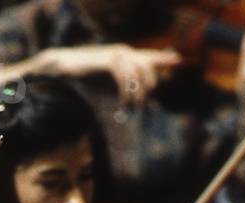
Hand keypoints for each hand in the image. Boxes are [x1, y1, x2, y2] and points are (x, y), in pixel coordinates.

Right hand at [41, 44, 179, 104]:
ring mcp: (117, 55)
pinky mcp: (108, 60)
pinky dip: (126, 92)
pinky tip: (123, 103)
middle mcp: (125, 53)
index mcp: (127, 58)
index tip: (178, 60)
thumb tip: (141, 106)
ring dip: (137, 94)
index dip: (164, 59)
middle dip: (148, 88)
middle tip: (140, 105)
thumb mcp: (110, 89)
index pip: (150, 57)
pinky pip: (125, 76)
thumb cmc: (88, 82)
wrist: (66, 71)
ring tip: (130, 107)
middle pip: (148, 67)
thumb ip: (126, 93)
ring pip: (138, 73)